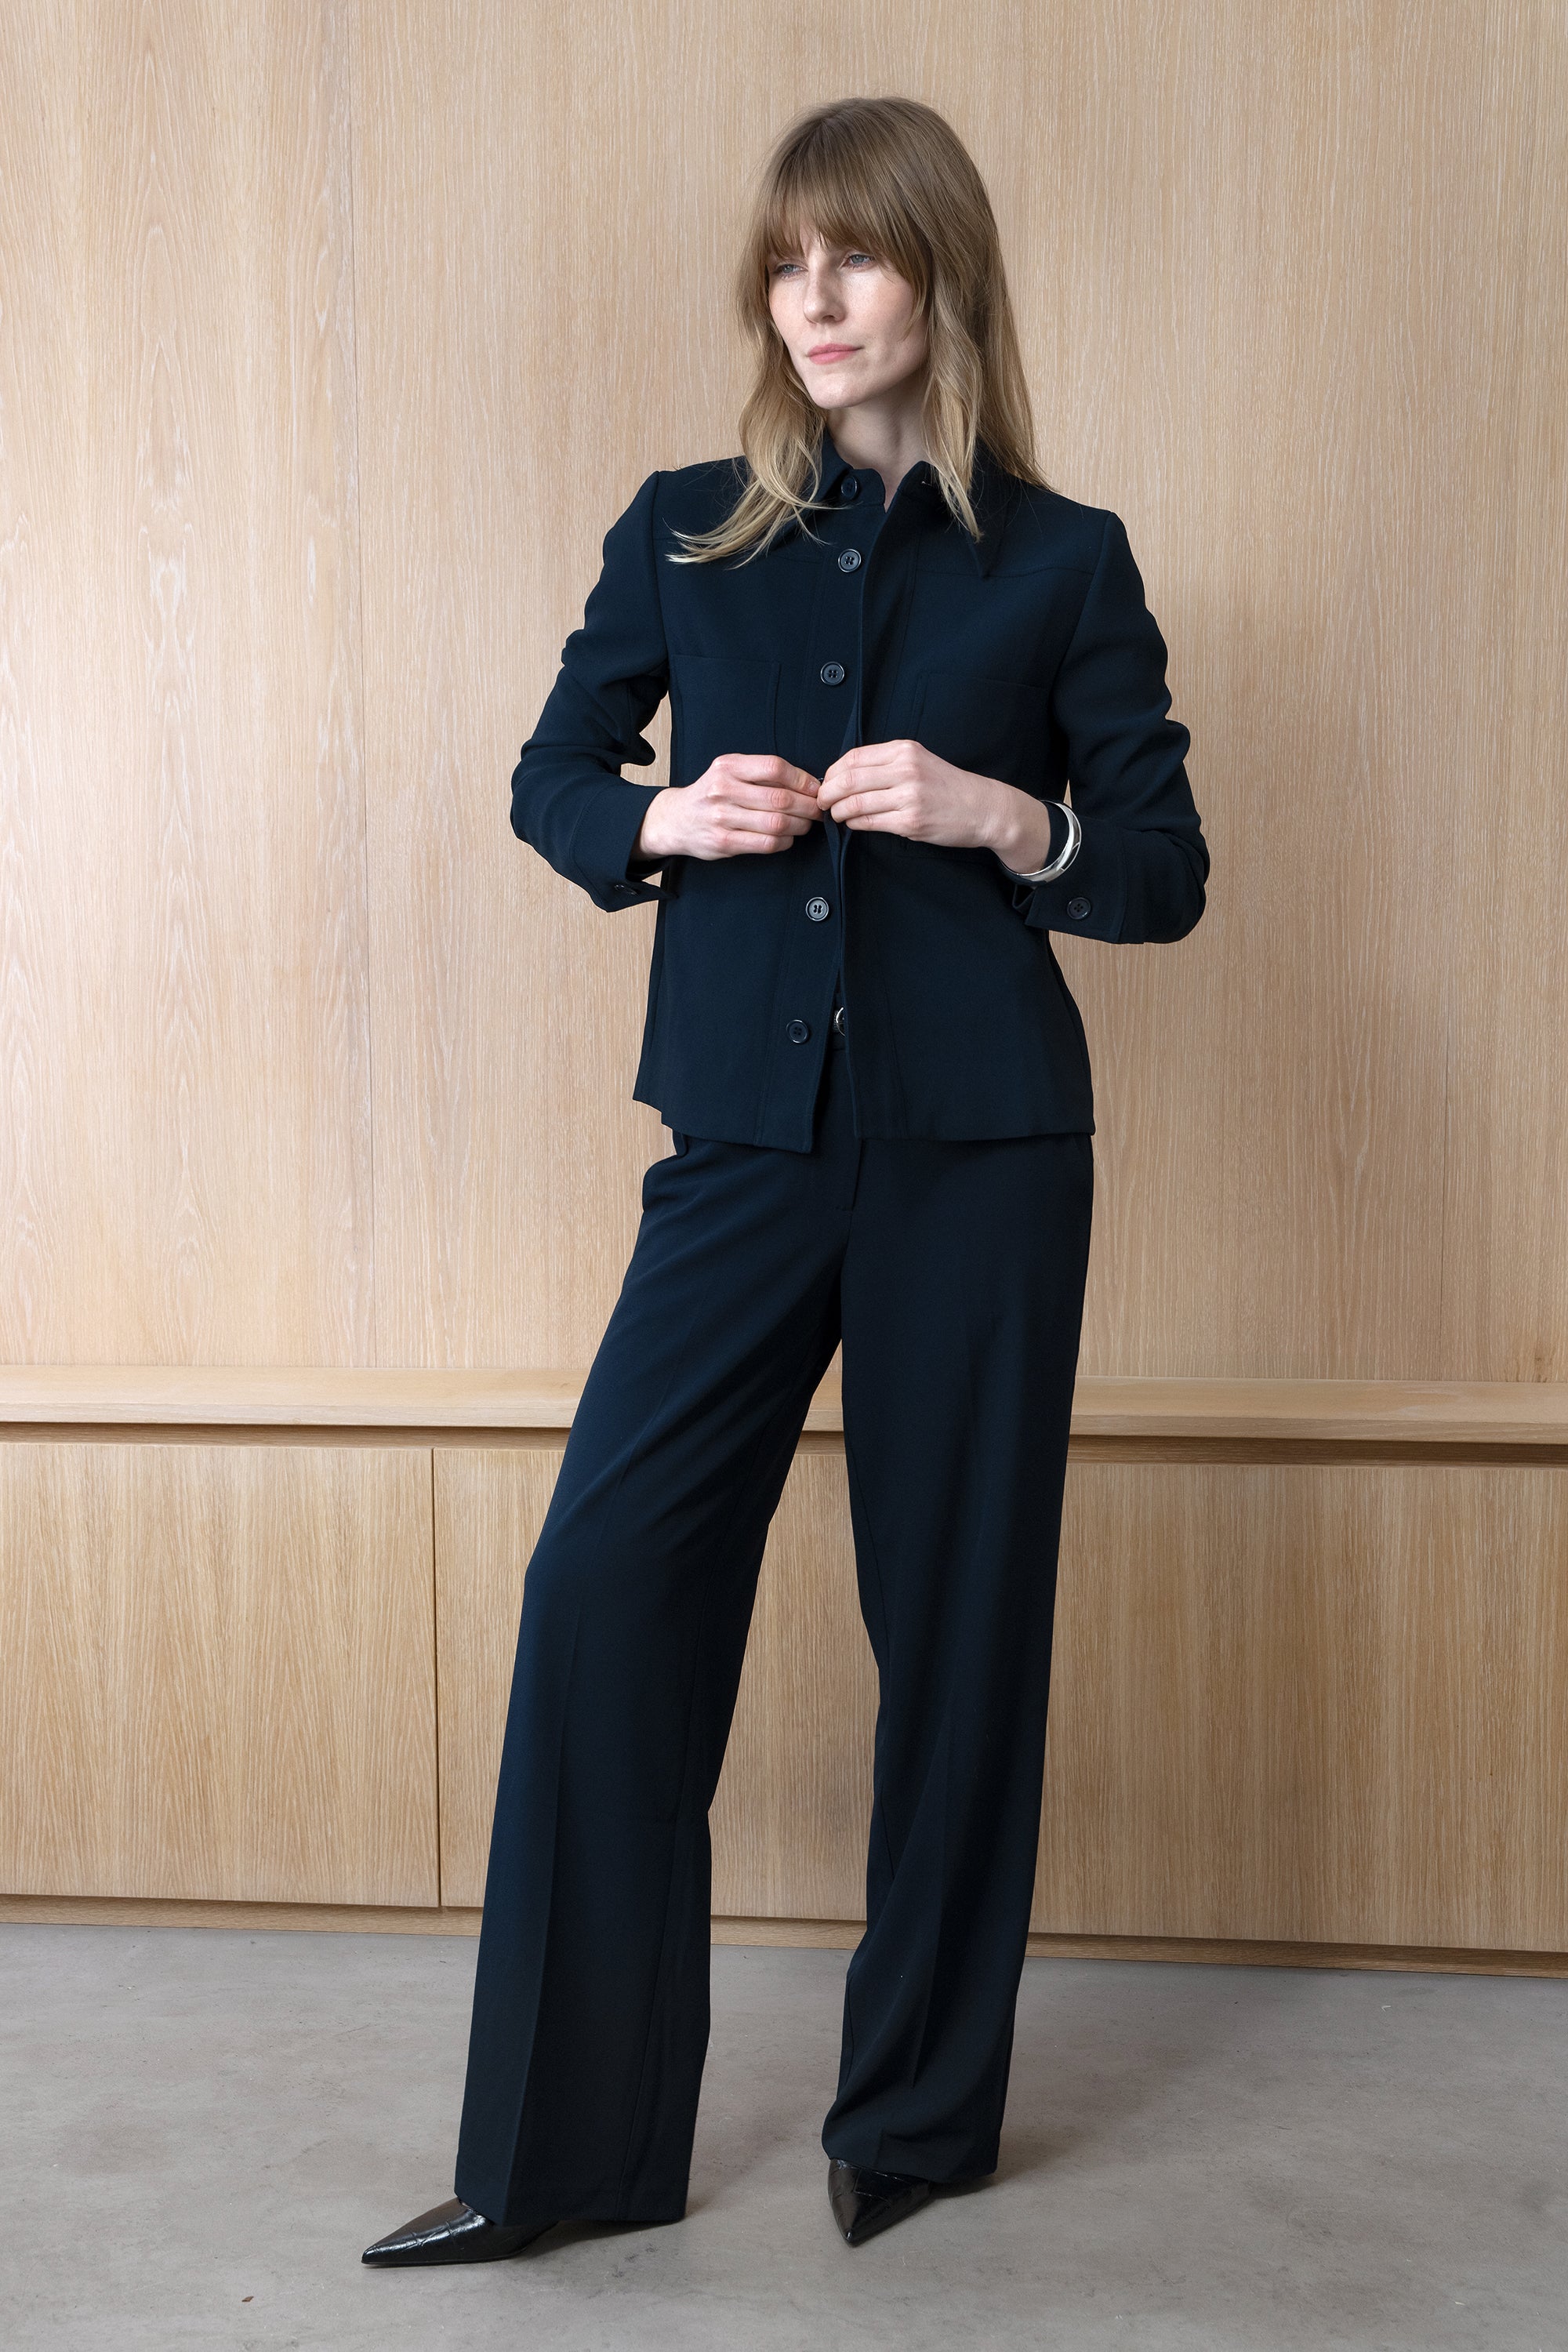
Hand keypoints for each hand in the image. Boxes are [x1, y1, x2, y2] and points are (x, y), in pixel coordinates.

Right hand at [634, 755, 821, 862]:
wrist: (676, 819)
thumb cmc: (711, 793)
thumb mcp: (729, 771)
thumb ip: (761, 773)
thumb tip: (806, 782)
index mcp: (728, 766)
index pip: (774, 768)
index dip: (802, 779)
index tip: (814, 788)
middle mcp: (723, 790)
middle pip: (780, 799)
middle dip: (808, 806)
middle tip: (818, 809)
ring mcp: (722, 818)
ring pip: (777, 823)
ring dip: (800, 825)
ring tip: (805, 823)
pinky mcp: (724, 842)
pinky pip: (767, 844)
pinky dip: (785, 841)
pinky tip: (787, 837)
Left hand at [816, 740, 1055, 869]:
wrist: (983, 808)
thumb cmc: (947, 786)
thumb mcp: (919, 761)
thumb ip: (885, 764)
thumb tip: (843, 775)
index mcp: (904, 750)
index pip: (853, 758)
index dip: (832, 772)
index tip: (825, 783)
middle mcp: (906, 770)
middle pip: (849, 779)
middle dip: (827, 793)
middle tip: (821, 803)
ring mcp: (909, 797)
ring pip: (855, 802)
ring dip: (838, 811)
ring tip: (836, 815)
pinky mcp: (911, 822)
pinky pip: (870, 822)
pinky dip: (855, 824)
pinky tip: (854, 823)